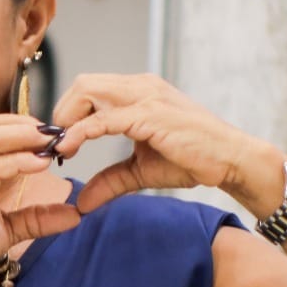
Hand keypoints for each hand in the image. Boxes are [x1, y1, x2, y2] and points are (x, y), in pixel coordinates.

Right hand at [0, 115, 82, 286]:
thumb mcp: (3, 229)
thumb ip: (34, 217)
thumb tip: (73, 214)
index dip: (17, 126)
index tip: (47, 136)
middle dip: (22, 124)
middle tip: (53, 134)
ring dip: (22, 136)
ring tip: (50, 143)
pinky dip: (20, 161)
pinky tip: (40, 164)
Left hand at [51, 73, 281, 214]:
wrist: (230, 160)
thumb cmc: (191, 159)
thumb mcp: (140, 170)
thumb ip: (110, 180)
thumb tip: (82, 203)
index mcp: (138, 91)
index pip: (89, 88)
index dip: (67, 113)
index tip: (58, 143)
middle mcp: (140, 86)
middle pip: (82, 84)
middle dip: (62, 112)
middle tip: (56, 144)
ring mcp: (146, 96)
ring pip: (88, 91)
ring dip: (66, 118)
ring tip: (61, 148)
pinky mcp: (150, 114)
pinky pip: (104, 119)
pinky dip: (81, 133)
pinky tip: (70, 149)